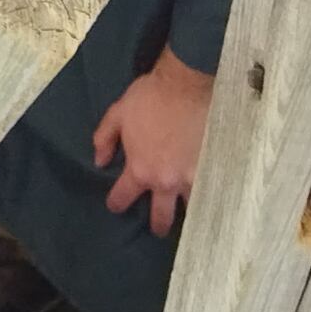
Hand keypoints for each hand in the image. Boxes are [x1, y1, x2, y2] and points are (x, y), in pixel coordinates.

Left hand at [91, 50, 218, 234]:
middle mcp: (166, 181)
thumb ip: (105, 139)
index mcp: (140, 170)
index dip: (116, 203)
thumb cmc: (150, 97)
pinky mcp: (212, 168)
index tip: (116, 205)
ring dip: (187, 214)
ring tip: (188, 218)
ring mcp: (191, 178)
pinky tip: (209, 202)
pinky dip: (207, 198)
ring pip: (190, 209)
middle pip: (161, 217)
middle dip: (157, 225)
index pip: (123, 197)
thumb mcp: (118, 113)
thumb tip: (99, 161)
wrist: (187, 83)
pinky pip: (210, 191)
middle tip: (157, 228)